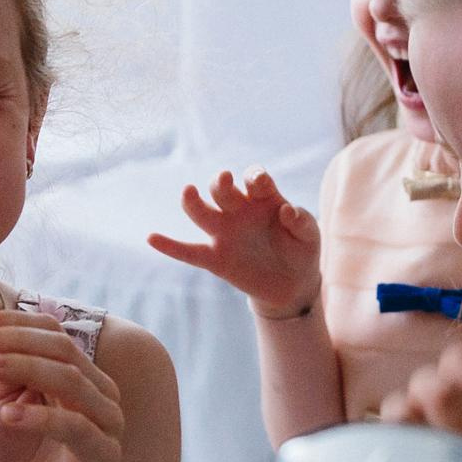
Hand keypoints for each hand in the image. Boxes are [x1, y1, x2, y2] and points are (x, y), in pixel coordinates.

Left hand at [0, 308, 123, 461]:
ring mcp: (108, 425)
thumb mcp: (5, 408)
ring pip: (71, 381)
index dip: (14, 323)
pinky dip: (38, 417)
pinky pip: (74, 427)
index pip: (55, 333)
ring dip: (23, 367)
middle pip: (63, 350)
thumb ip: (5, 375)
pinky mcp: (104, 457)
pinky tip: (4, 414)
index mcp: (82, 377)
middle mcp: (102, 394)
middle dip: (14, 340)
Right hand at [147, 170, 323, 319]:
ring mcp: (224, 233)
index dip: (254, 177)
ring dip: (193, 201)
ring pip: (201, 212)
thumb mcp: (310, 236)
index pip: (254, 179)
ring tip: (189, 191)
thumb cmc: (301, 249)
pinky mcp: (215, 258)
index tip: (259, 182)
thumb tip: (287, 211)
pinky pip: (188, 252)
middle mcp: (239, 210)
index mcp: (263, 198)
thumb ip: (302, 222)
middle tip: (223, 180)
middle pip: (221, 190)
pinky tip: (152, 238)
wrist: (293, 284)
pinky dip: (170, 246)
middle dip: (220, 183)